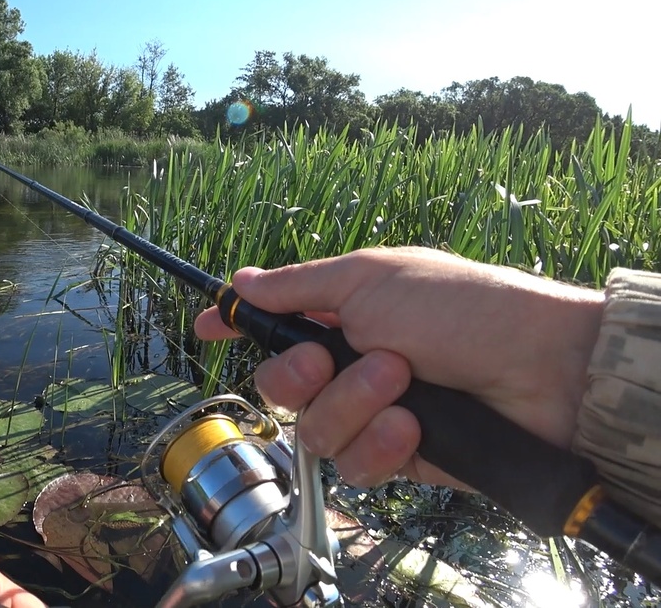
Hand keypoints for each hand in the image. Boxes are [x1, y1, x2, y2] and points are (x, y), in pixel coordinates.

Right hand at [193, 247, 604, 489]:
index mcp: (342, 314)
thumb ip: (299, 288)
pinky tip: (415, 426)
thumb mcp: (370, 280)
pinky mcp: (399, 456)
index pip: (273, 322)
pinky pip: (356, 465)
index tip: (206, 326)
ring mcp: (373, 413)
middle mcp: (350, 365)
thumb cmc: (460, 308)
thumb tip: (241, 280)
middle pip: (280, 386)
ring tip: (403, 382)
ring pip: (315, 430)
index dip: (237, 325)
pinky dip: (382, 443)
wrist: (539, 371)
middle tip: (334, 357)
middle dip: (300, 375)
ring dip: (353, 404)